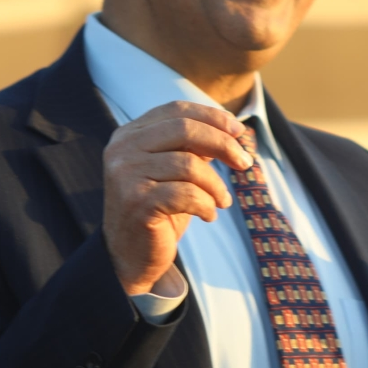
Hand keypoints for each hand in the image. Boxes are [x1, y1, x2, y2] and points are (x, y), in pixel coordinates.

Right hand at [102, 101, 252, 296]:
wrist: (129, 256)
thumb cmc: (157, 210)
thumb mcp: (173, 171)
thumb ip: (193, 147)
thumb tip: (233, 129)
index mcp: (129, 135)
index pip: (176, 110)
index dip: (212, 116)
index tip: (239, 131)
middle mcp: (122, 150)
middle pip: (185, 129)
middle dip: (223, 144)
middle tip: (244, 163)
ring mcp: (126, 175)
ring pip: (189, 165)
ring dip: (216, 185)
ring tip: (222, 200)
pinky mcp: (136, 202)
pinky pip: (187, 194)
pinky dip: (207, 205)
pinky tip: (209, 215)